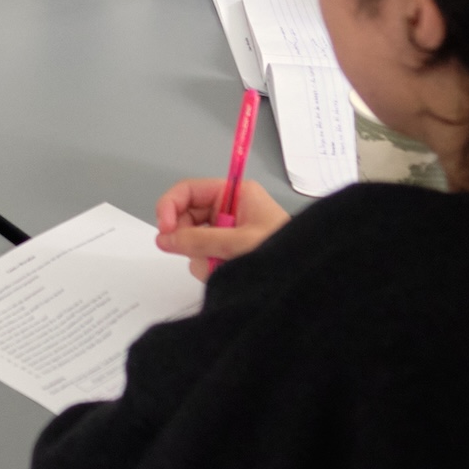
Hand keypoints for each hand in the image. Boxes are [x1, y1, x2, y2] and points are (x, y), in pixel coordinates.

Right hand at [154, 177, 289, 281]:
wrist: (305, 278)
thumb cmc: (281, 250)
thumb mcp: (238, 242)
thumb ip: (199, 240)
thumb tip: (163, 239)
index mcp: (234, 194)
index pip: (188, 190)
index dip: (170, 206)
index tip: (164, 230)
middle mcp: (228, 209)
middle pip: (187, 217)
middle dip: (189, 238)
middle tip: (196, 254)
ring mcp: (228, 232)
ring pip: (193, 241)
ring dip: (203, 257)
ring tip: (224, 266)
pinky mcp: (228, 253)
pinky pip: (203, 257)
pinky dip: (210, 267)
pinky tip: (227, 272)